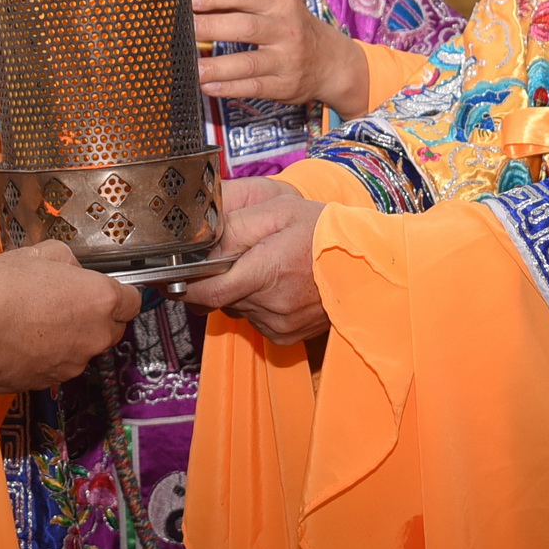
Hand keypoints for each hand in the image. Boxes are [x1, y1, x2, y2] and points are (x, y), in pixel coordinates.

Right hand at [0, 242, 138, 391]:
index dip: (117, 292)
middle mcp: (94, 335)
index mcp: (99, 299)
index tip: (103, 287)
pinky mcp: (50, 380)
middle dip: (95, 315)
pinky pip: (60, 363)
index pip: (133, 299)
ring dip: (70, 335)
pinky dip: (49, 353)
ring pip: (84, 347)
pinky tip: (24, 337)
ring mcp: (73, 361)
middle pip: (112, 327)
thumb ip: (64, 259)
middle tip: (65, 299)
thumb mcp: (34, 253)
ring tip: (37, 317)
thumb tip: (69, 268)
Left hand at [178, 176, 328, 344]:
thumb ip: (236, 225)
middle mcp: (270, 306)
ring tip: (267, 266)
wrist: (370, 266)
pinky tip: (279, 285)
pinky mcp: (285, 336)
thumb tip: (200, 241)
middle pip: (218, 297)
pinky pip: (254, 320)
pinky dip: (257, 304)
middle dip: (219, 277)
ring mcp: (278, 325)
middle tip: (239, 254)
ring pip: (236, 308)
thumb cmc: (326, 233)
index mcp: (265, 273)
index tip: (178, 272)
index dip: (185, 283)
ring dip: (240, 290)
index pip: (203, 292)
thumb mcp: (280, 211)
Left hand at [193, 0, 370, 112]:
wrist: (331, 61)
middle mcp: (287, 29)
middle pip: (243, 27)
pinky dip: (227, 88)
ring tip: (190, 67)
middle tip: (182, 30)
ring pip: (246, 63)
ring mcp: (287, 59)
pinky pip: (252, 87)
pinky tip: (207, 86)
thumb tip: (192, 1)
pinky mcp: (284, 86)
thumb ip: (239, 4)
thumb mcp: (275, 7)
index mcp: (281, 1)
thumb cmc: (290, 27)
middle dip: (209, 28)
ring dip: (215, 66)